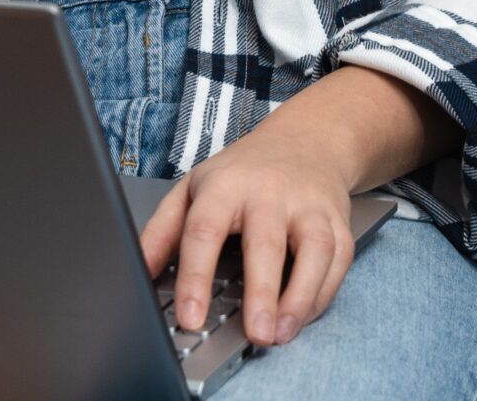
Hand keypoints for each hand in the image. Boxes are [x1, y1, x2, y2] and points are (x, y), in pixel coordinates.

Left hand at [138, 120, 360, 349]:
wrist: (306, 140)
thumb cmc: (243, 173)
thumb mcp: (192, 188)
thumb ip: (161, 232)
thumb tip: (137, 273)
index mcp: (225, 187)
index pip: (205, 231)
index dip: (195, 277)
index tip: (190, 317)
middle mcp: (269, 193)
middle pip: (266, 244)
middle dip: (262, 292)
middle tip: (255, 334)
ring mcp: (309, 206)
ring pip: (314, 251)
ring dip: (301, 297)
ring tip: (281, 334)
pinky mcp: (339, 221)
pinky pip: (338, 260)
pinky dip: (323, 293)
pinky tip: (302, 317)